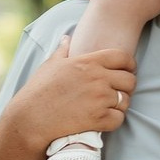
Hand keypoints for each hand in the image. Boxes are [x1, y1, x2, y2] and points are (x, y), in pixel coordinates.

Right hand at [10, 35, 135, 152]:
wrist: (30, 119)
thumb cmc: (37, 92)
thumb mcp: (49, 66)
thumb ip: (62, 51)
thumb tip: (66, 39)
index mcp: (88, 62)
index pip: (123, 58)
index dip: (129, 65)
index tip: (126, 71)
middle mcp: (97, 78)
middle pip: (130, 80)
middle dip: (126, 87)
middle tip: (118, 93)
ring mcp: (99, 99)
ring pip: (126, 101)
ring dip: (120, 105)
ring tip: (110, 108)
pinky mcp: (98, 119)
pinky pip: (119, 119)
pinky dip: (114, 121)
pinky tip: (104, 120)